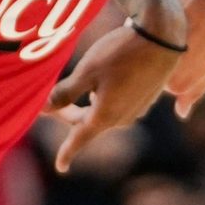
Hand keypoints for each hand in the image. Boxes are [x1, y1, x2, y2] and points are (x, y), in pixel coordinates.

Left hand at [41, 23, 182, 172]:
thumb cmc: (121, 52)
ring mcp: (137, 109)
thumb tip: (42, 109)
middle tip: (53, 102)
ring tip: (82, 86)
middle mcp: (122, 118)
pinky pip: (120, 105)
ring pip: (106, 113)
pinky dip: (107, 98)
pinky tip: (107, 80)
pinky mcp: (147, 97)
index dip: (67, 152)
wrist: (162, 36)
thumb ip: (64, 93)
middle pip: (90, 123)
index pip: (80, 139)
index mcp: (105, 116)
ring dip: (89, 105)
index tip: (61, 167)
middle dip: (70, 115)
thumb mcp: (87, 71)